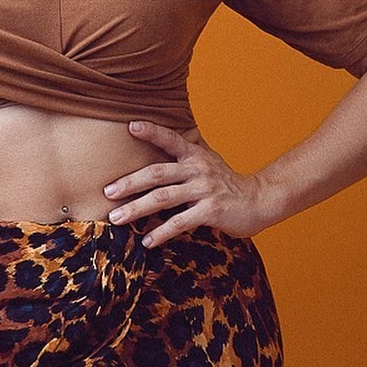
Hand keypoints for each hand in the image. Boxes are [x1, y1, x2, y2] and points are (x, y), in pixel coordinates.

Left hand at [103, 121, 274, 246]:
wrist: (260, 200)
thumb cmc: (226, 182)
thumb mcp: (207, 161)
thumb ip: (185, 154)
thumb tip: (162, 144)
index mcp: (194, 155)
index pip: (170, 139)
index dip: (151, 131)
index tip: (130, 126)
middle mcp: (197, 169)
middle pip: (156, 173)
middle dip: (129, 183)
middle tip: (106, 191)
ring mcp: (204, 190)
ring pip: (163, 198)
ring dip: (137, 209)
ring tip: (116, 218)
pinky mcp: (211, 211)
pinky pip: (180, 222)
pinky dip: (161, 232)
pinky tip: (147, 240)